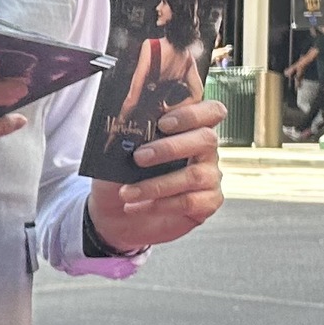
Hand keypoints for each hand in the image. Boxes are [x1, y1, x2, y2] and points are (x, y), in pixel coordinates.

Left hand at [87, 96, 225, 251]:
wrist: (113, 213)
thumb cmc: (119, 175)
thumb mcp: (118, 153)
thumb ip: (131, 137)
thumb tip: (124, 128)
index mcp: (189, 130)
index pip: (211, 111)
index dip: (192, 114)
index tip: (162, 123)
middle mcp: (204, 151)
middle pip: (206, 139)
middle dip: (170, 147)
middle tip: (139, 158)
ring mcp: (209, 177)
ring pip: (195, 175)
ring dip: (156, 184)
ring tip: (126, 192)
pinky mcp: (207, 203)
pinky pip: (190, 202)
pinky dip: (159, 205)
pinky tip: (136, 207)